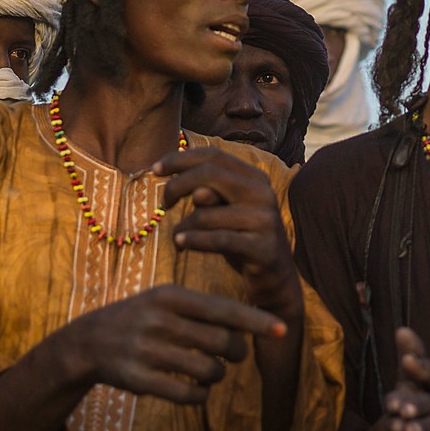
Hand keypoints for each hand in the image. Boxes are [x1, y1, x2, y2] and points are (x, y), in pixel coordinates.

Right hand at [68, 283, 285, 404]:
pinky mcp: (138, 380)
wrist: (89, 341)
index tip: (283, 329)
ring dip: (218, 375)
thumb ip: (204, 309)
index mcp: (170, 295)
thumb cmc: (142, 317)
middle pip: (221, 342)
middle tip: (235, 354)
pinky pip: (187, 395)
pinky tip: (197, 390)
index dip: (256, 321)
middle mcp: (159, 321)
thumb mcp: (166, 299)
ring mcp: (147, 351)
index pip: (223, 309)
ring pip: (207, 370)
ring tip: (211, 370)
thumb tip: (252, 324)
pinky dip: (201, 395)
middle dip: (237, 352)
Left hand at [159, 147, 303, 323]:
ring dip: (184, 225)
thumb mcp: (224, 211)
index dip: (180, 159)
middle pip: (209, 175)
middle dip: (177, 186)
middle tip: (164, 204)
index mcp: (254, 177)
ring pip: (208, 213)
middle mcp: (262, 192)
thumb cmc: (242, 237)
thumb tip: (194, 191)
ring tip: (177, 236)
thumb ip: (210, 194)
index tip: (154, 169)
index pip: (213, 156)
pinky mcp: (262, 247)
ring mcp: (264, 219)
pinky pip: (219, 240)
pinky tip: (179, 243)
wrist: (275, 275)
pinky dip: (194, 240)